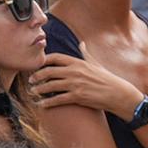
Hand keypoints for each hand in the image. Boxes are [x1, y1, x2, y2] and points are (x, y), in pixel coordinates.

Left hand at [31, 50, 145, 119]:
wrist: (117, 94)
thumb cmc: (107, 78)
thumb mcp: (96, 63)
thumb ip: (86, 53)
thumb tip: (81, 43)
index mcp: (78, 62)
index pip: (56, 58)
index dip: (44, 60)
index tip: (37, 65)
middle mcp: (75, 72)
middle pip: (49, 71)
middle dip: (37, 76)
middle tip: (31, 80)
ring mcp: (75, 84)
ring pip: (51, 86)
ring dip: (39, 89)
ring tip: (33, 92)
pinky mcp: (77, 97)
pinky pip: (58, 99)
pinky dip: (47, 103)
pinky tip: (42, 105)